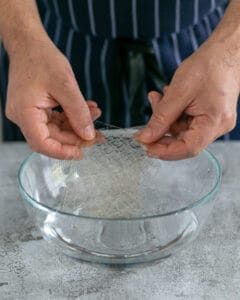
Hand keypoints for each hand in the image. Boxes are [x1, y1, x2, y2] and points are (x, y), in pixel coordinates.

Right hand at [6, 37, 100, 158]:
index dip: (63, 151)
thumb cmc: (42, 59)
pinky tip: (87, 110)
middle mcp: (23, 117)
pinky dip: (71, 117)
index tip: (82, 152)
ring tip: (95, 115)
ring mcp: (29, 114)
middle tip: (97, 135)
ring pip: (56, 130)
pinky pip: (55, 120)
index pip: (42, 143)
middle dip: (75, 137)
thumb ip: (78, 113)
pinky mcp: (36, 109)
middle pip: (51, 138)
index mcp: (25, 113)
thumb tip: (88, 136)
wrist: (30, 44)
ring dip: (77, 125)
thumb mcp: (66, 86)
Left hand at [135, 42, 239, 159]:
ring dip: (165, 118)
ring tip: (157, 98)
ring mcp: (212, 122)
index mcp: (214, 122)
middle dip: (161, 131)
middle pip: (183, 141)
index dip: (164, 152)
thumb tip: (145, 138)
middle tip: (145, 123)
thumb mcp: (179, 92)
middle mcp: (216, 127)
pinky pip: (185, 122)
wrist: (224, 52)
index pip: (188, 148)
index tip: (145, 146)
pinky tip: (166, 97)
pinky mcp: (207, 116)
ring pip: (181, 131)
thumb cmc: (208, 66)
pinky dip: (172, 113)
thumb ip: (161, 118)